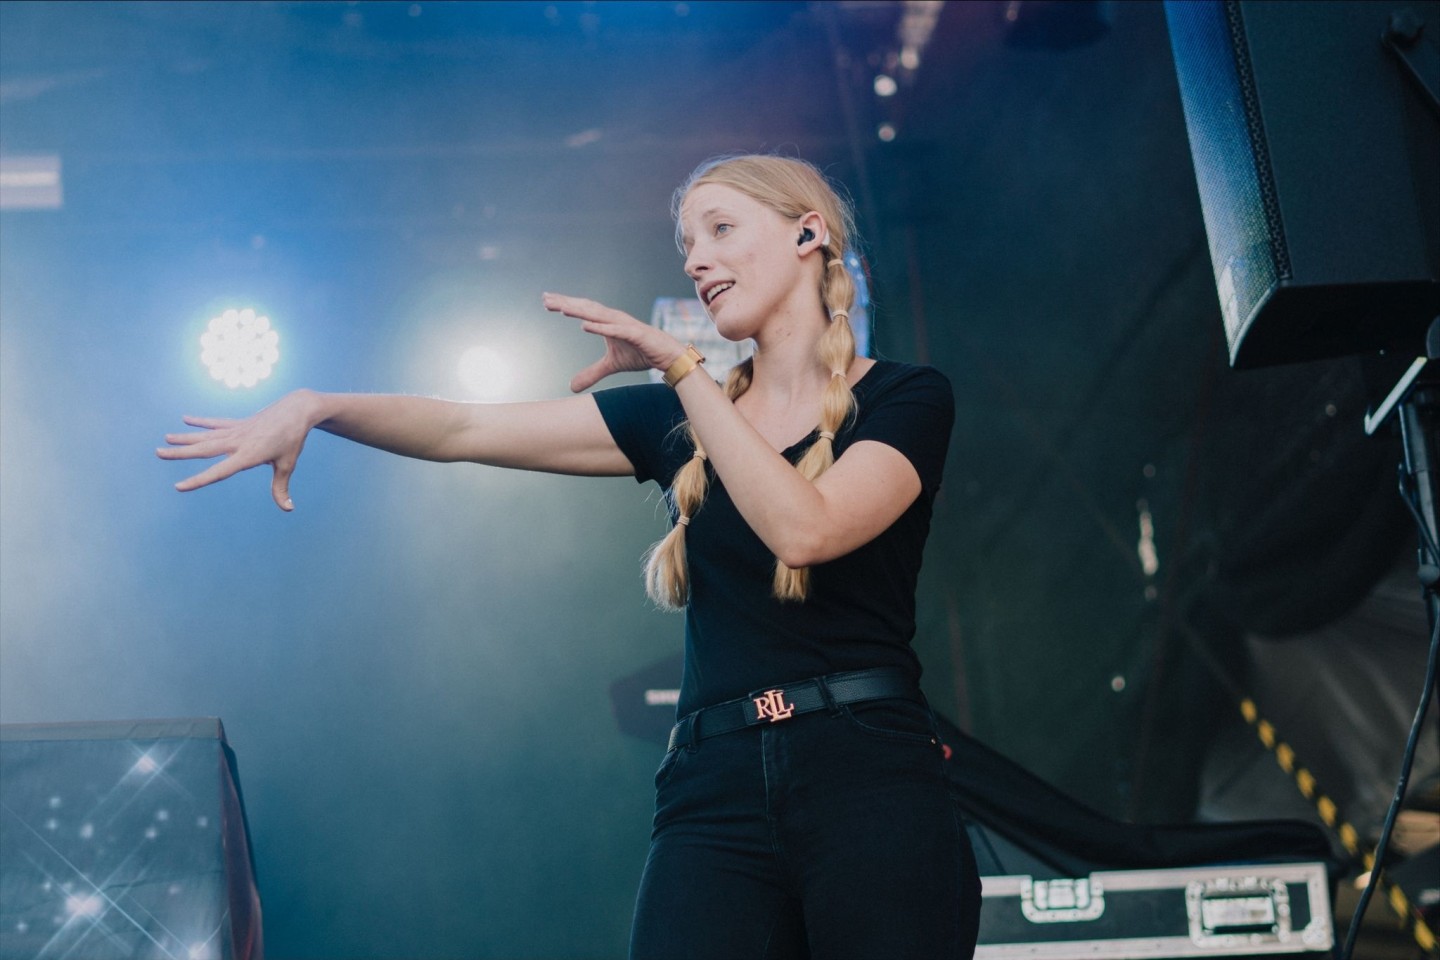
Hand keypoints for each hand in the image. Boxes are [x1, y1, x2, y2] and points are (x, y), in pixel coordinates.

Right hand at [156, 390, 317, 510]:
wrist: (297, 410)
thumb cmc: (293, 440)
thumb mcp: (288, 464)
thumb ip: (281, 487)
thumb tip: (288, 509)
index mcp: (248, 455)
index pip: (219, 472)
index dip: (198, 480)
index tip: (178, 486)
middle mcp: (238, 442)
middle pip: (204, 449)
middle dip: (180, 452)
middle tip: (158, 453)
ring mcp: (237, 430)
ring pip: (206, 435)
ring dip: (185, 437)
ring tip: (165, 439)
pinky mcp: (239, 422)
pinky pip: (216, 423)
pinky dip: (201, 422)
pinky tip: (186, 419)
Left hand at [542, 293, 684, 391]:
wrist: (667, 356)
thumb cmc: (640, 354)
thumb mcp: (611, 365)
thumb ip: (592, 373)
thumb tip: (571, 387)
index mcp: (607, 321)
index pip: (582, 310)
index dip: (564, 304)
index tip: (545, 301)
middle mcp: (614, 318)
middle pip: (586, 307)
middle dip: (566, 302)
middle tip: (545, 298)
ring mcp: (625, 325)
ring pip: (598, 315)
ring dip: (579, 311)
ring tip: (561, 308)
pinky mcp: (636, 334)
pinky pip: (615, 330)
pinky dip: (600, 327)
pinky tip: (585, 326)